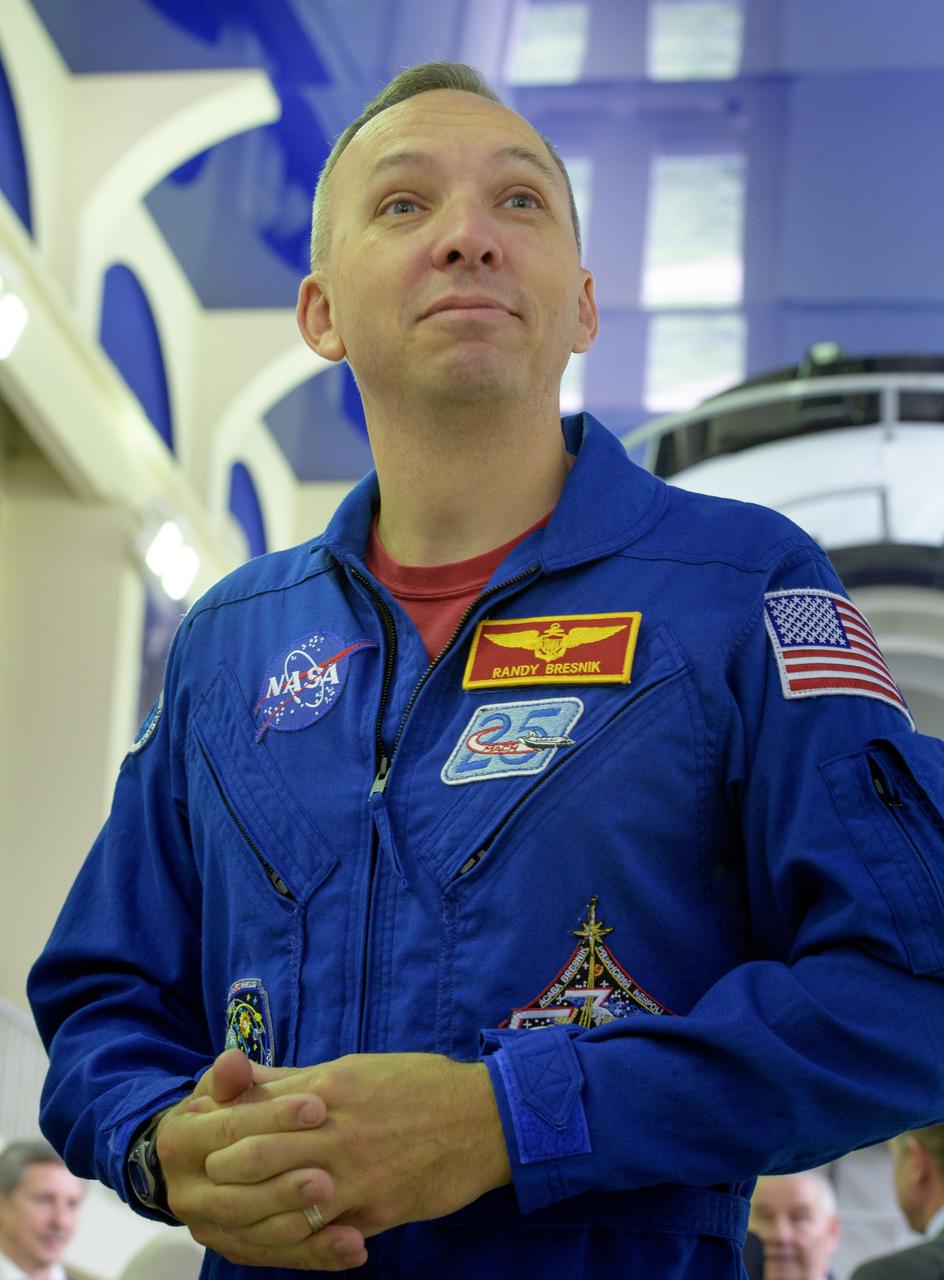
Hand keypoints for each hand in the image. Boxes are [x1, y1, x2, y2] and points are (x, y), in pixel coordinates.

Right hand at [155, 1050, 367, 1269]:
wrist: (201, 1158)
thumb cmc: (223, 1111)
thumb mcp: (223, 1089)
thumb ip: (232, 1079)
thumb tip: (233, 1062)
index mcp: (179, 1144)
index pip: (229, 1131)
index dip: (273, 1117)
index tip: (318, 1108)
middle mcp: (186, 1194)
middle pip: (239, 1194)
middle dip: (285, 1185)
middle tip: (329, 1175)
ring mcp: (210, 1228)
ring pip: (257, 1233)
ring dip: (303, 1225)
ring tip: (344, 1213)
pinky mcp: (237, 1250)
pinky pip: (278, 1256)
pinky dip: (317, 1254)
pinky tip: (354, 1247)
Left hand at [200, 1052, 510, 1253]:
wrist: (482, 1118)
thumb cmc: (417, 1085)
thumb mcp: (354, 1068)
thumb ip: (296, 1080)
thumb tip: (245, 1076)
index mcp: (328, 1090)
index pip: (253, 1110)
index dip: (218, 1126)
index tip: (196, 1136)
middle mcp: (335, 1133)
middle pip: (254, 1156)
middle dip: (222, 1171)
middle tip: (205, 1180)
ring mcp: (356, 1176)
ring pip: (282, 1201)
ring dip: (251, 1210)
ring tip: (231, 1215)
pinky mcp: (377, 1212)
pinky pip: (324, 1234)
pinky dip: (298, 1239)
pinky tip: (279, 1239)